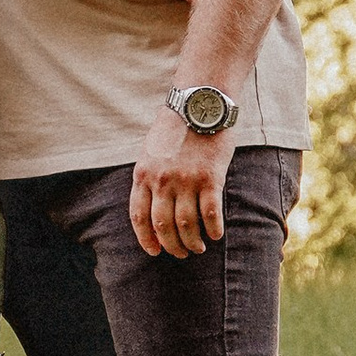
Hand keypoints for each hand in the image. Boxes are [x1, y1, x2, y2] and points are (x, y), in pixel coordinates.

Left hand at [129, 110, 237, 259]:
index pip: (139, 217)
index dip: (146, 239)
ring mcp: (185, 180)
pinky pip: (211, 214)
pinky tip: (216, 235)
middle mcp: (161, 180)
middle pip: (163, 226)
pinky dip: (213, 229)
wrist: (200, 102)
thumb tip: (153, 206)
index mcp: (143, 174)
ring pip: (186, 226)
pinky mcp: (210, 178)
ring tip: (199, 247)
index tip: (154, 251)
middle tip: (182, 253)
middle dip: (172, 246)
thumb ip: (150, 176)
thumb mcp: (151, 150)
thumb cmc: (177, 126)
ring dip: (193, 242)